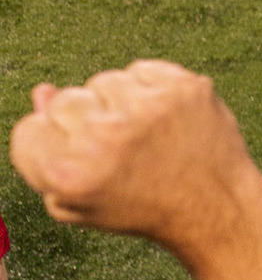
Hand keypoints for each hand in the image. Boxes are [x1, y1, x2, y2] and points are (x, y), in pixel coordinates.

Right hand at [10, 61, 261, 247]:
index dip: (54, 144)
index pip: (29, 130)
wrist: (214, 206)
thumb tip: (43, 91)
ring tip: (145, 136)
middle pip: (63, 100)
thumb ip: (44, 156)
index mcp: (70, 173)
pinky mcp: (182, 88)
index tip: (82, 158)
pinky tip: (165, 120)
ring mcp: (147, 108)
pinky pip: (142, 70)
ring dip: (119, 103)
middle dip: (86, 121)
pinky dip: (150, 90)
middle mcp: (105, 136)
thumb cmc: (142, 208)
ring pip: (104, 81)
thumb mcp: (80, 204)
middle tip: (120, 150)